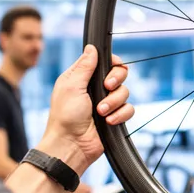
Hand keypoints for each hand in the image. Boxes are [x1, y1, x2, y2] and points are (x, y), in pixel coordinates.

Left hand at [42, 45, 134, 169]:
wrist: (71, 145)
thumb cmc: (65, 117)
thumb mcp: (71, 86)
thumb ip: (84, 66)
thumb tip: (91, 47)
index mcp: (82, 77)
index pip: (104, 61)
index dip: (111, 62)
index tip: (112, 66)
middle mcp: (95, 88)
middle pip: (119, 73)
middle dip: (116, 79)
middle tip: (107, 87)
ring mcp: (106, 102)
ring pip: (125, 92)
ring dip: (114, 101)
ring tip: (101, 112)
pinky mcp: (115, 117)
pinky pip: (129, 109)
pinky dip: (120, 115)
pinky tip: (109, 121)